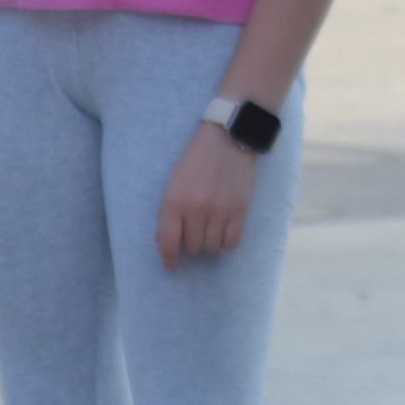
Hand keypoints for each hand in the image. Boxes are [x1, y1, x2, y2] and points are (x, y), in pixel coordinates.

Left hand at [155, 123, 257, 271]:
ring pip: (211, 247)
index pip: (169, 242)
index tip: (172, 265)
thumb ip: (168, 211)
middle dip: (191, 244)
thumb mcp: (175, 181)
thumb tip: (164, 241)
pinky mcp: (240, 211)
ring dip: (209, 244)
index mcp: (175, 201)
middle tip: (195, 233)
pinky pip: (232, 242)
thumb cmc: (197, 159)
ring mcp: (220, 211)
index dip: (168, 259)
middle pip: (192, 247)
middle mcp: (197, 209)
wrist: (229, 138)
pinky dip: (226, 243)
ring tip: (210, 230)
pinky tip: (224, 233)